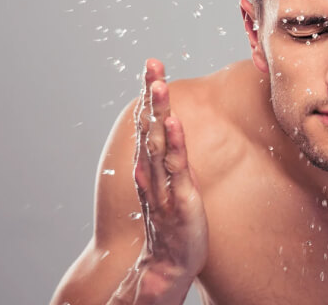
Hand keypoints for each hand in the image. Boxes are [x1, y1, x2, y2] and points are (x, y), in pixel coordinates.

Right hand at [132, 58, 207, 278]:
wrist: (167, 264)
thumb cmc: (172, 225)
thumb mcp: (171, 186)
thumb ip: (168, 163)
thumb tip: (167, 139)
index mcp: (151, 167)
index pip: (148, 124)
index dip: (149, 96)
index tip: (151, 68)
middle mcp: (151, 172)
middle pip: (149, 126)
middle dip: (150, 93)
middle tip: (151, 63)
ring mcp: (163, 185)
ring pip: (158, 143)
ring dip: (158, 111)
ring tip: (159, 84)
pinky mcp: (179, 199)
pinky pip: (175, 169)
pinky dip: (173, 144)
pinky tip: (173, 122)